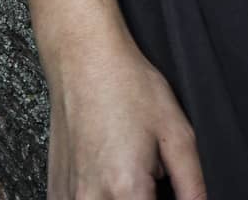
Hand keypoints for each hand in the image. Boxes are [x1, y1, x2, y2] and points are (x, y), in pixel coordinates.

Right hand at [46, 33, 206, 199]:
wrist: (84, 60)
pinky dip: (101, 195)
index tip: (168, 192)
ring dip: (123, 198)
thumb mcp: (176, 131)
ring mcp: (68, 199)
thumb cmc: (128, 86)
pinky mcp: (56, 193)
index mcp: (126, 190)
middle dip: (145, 199)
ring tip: (131, 170)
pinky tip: (109, 172)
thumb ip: (192, 183)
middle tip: (152, 177)